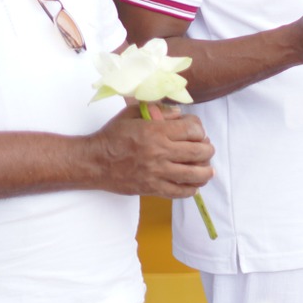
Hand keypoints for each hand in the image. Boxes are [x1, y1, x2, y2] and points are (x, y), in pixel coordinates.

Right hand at [91, 106, 213, 198]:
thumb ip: (158, 110)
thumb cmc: (113, 135)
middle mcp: (160, 152)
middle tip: (206, 149)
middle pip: (200, 152)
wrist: (94, 162)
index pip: (193, 130)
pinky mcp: (152, 188)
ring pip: (194, 175)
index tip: (197, 132)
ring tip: (207, 170)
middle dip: (208, 149)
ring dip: (206, 172)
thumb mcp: (133, 113)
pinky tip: (193, 185)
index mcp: (156, 131)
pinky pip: (180, 192)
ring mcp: (157, 172)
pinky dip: (191, 189)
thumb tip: (180, 113)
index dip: (200, 130)